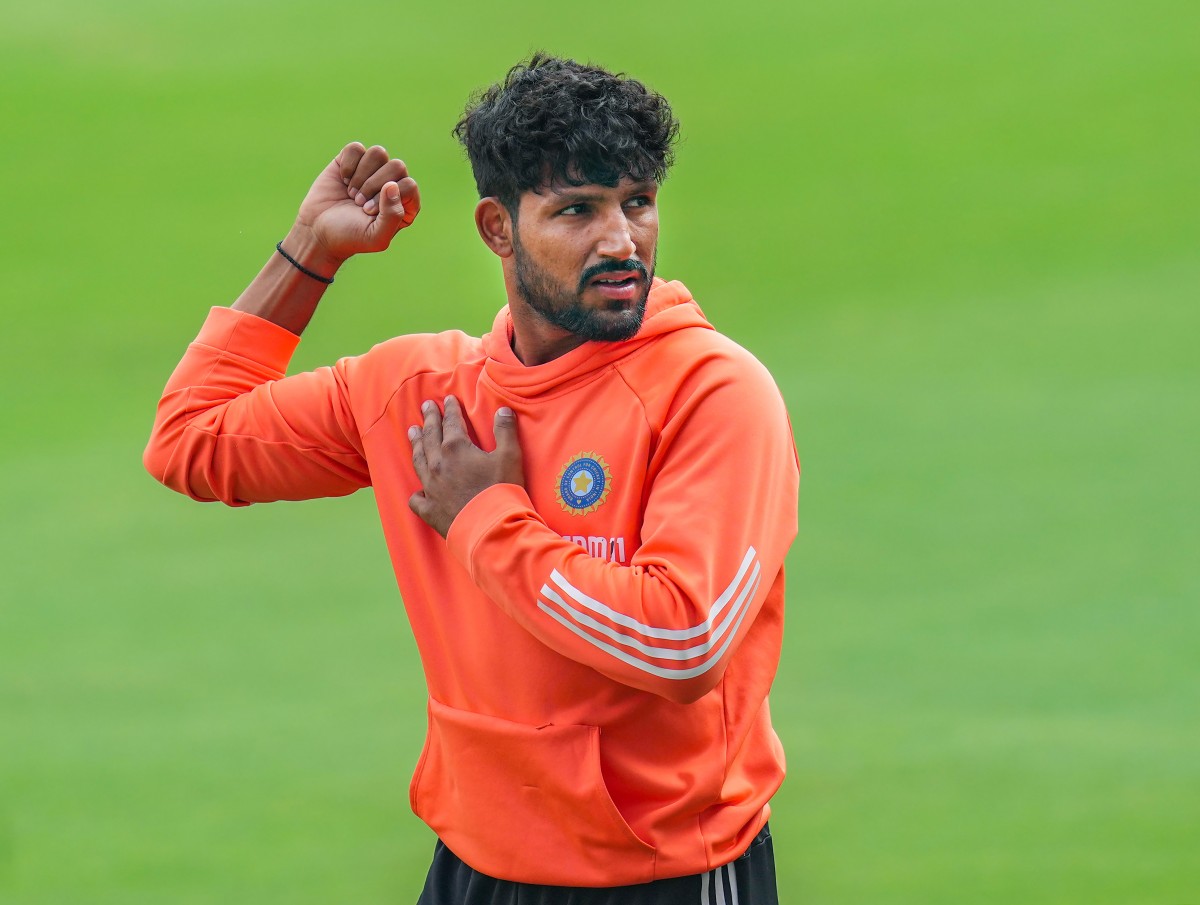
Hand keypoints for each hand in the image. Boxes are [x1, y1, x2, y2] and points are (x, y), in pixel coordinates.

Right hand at [294, 142, 420, 264]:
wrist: (318, 230)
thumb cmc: (351, 236)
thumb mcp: (377, 237)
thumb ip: (393, 215)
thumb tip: (392, 185)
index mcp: (406, 204)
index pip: (409, 185)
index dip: (387, 197)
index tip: (369, 211)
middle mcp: (393, 184)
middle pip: (397, 165)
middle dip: (373, 185)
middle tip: (358, 203)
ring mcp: (374, 170)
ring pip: (379, 153)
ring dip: (361, 175)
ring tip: (352, 193)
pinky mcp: (352, 160)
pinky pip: (357, 148)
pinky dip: (347, 164)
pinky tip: (343, 180)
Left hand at [408, 396, 524, 537]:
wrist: (491, 527)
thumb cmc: (502, 490)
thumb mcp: (510, 456)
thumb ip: (505, 430)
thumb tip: (503, 409)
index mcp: (456, 448)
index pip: (451, 422)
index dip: (450, 409)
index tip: (448, 399)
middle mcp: (438, 464)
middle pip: (431, 436)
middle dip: (429, 419)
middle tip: (425, 406)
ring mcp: (431, 487)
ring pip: (419, 460)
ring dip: (416, 443)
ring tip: (412, 431)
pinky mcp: (430, 509)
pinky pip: (417, 499)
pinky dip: (417, 493)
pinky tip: (418, 491)